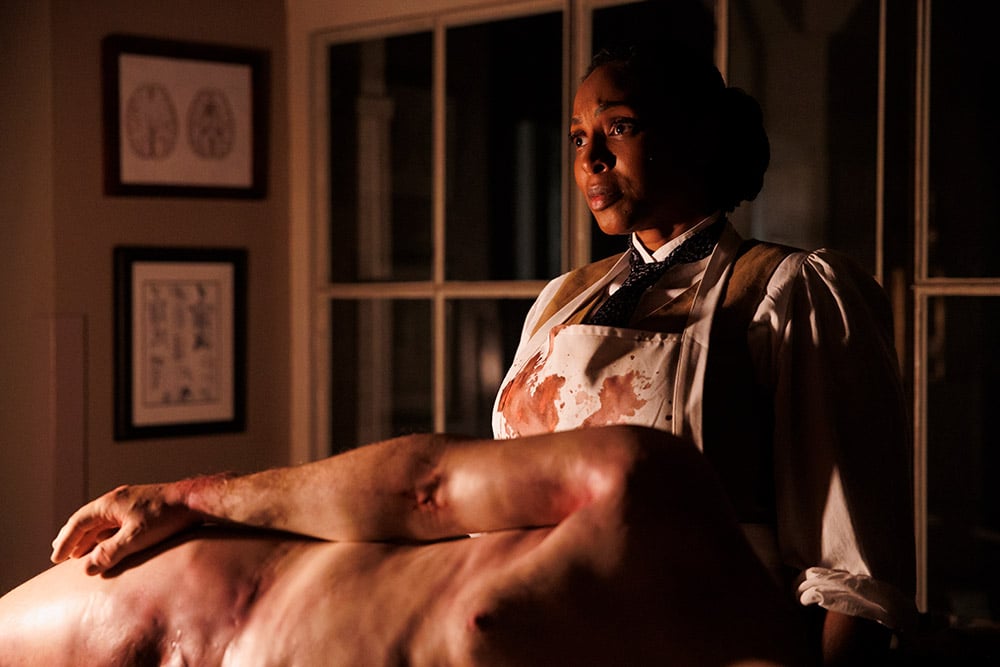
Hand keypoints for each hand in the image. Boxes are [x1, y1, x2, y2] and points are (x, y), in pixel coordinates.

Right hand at [50, 483, 201, 574]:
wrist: (195, 501)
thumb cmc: (166, 517)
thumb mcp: (135, 538)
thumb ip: (110, 553)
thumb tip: (88, 568)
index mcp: (110, 503)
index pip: (78, 522)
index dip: (66, 541)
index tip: (56, 557)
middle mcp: (117, 499)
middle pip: (87, 519)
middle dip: (73, 536)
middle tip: (60, 552)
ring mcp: (130, 501)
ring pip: (102, 520)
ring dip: (89, 535)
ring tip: (80, 550)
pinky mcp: (142, 507)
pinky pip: (115, 521)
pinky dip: (105, 533)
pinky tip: (108, 543)